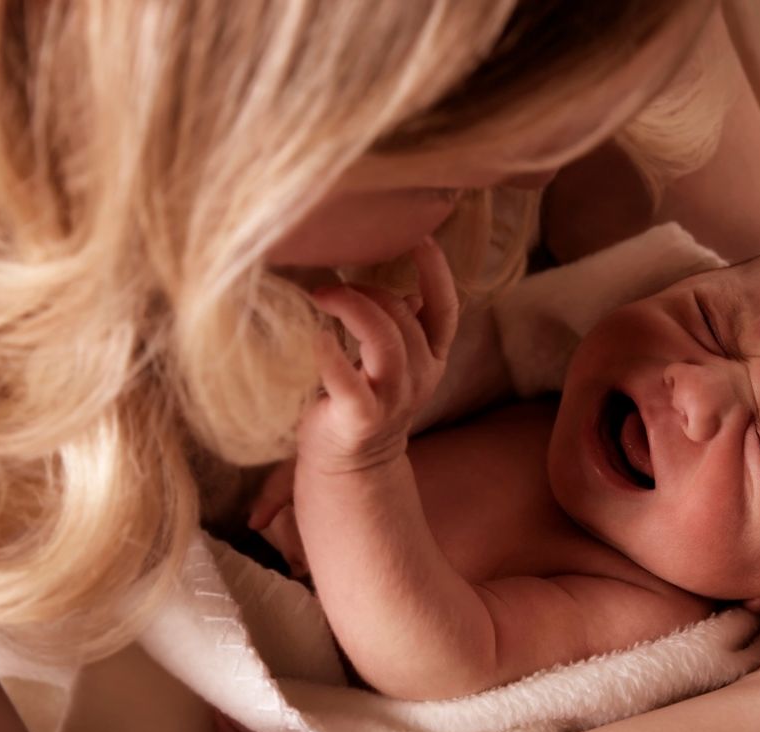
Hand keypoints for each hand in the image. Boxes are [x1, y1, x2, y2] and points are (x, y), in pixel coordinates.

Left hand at [298, 238, 458, 472]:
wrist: (351, 466)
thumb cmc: (362, 400)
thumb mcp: (390, 360)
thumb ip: (402, 327)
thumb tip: (408, 291)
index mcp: (431, 358)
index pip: (446, 308)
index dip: (437, 271)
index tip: (420, 237)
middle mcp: (421, 376)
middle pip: (404, 317)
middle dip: (368, 290)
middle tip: (330, 284)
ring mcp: (394, 399)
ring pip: (387, 340)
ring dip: (354, 308)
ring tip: (321, 295)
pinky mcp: (362, 418)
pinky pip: (348, 381)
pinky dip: (330, 356)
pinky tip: (313, 336)